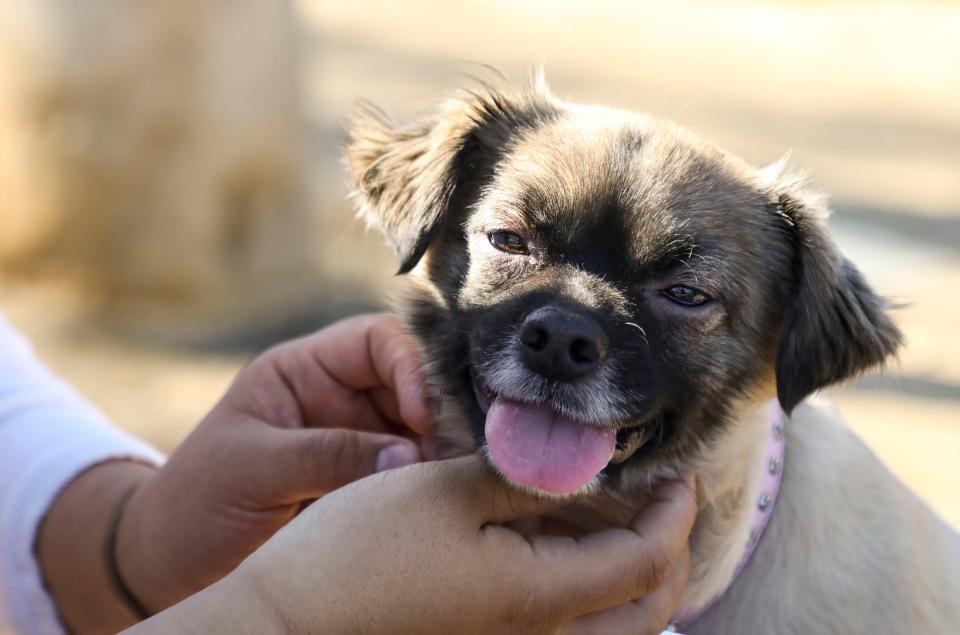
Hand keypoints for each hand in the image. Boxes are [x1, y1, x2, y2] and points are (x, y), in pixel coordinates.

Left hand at [39, 314, 432, 631]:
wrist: (171, 561)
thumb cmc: (194, 502)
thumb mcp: (252, 470)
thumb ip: (326, 455)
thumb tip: (409, 455)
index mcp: (304, 370)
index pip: (376, 341)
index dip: (410, 367)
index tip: (421, 417)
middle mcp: (339, 397)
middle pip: (413, 382)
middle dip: (441, 411)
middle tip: (458, 452)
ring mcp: (357, 440)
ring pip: (423, 428)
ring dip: (444, 448)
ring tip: (454, 478)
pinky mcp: (367, 482)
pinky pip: (413, 470)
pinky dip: (433, 479)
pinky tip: (444, 494)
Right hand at [131, 456, 696, 634]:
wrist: (290, 619)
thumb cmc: (362, 550)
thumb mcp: (447, 490)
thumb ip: (524, 477)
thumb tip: (583, 464)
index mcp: (542, 600)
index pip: (651, 560)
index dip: (675, 509)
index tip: (675, 465)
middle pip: (648, 609)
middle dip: (667, 546)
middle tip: (656, 494)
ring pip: (612, 621)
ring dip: (628, 565)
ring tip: (608, 506)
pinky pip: (567, 619)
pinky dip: (584, 576)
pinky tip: (553, 531)